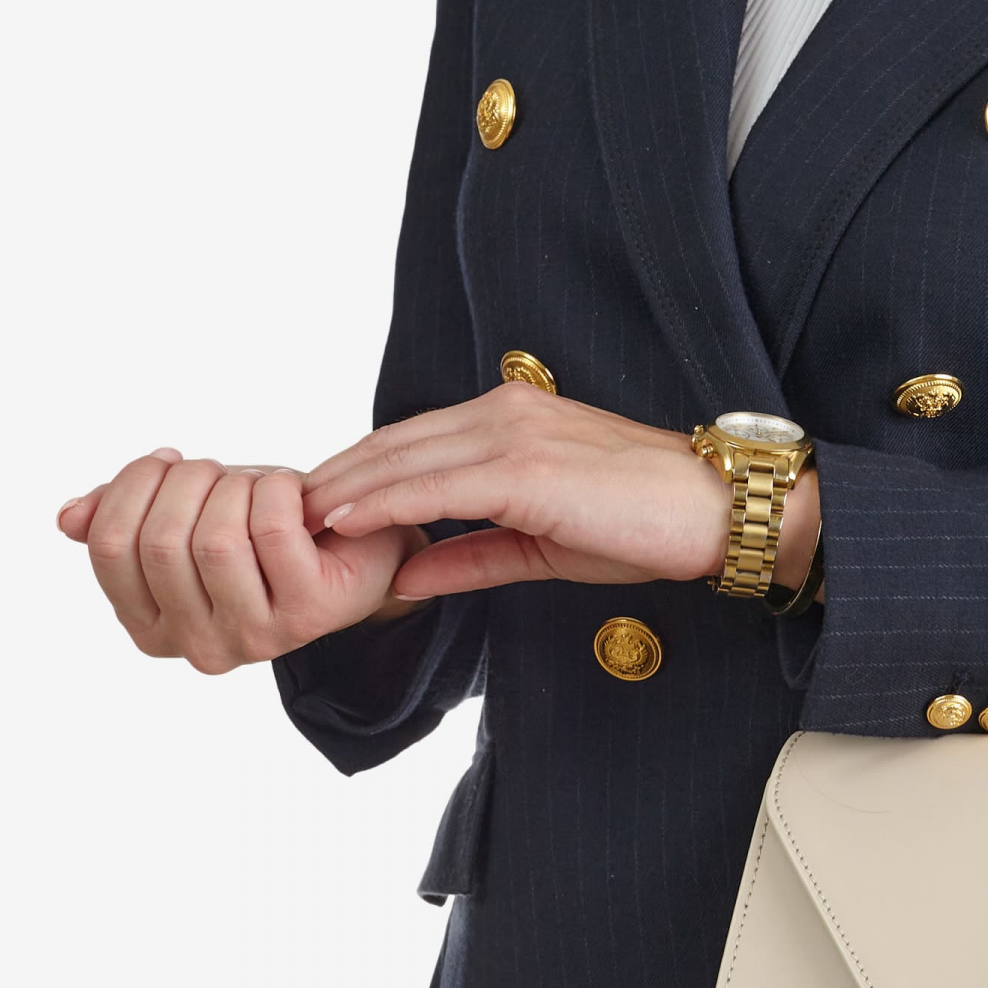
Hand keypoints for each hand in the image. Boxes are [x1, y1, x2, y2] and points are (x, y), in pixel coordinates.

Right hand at [57, 451, 425, 671]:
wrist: (355, 548)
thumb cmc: (262, 530)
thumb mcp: (185, 515)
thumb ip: (123, 518)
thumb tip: (68, 518)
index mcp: (148, 625)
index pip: (110, 546)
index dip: (133, 486)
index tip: (168, 463)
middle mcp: (194, 646)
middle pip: (161, 539)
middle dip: (189, 482)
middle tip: (218, 472)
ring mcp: (251, 638)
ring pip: (216, 538)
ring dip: (236, 487)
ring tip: (256, 486)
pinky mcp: (305, 616)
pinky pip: (273, 531)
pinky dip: (279, 491)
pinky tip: (292, 493)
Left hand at [298, 384, 819, 600]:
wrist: (716, 513)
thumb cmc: (647, 525)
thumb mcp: (542, 544)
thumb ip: (471, 552)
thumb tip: (407, 573)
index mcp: (510, 421)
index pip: (409, 443)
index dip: (353, 475)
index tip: (307, 509)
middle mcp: (504, 413)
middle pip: (391, 443)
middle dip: (330, 479)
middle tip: (271, 514)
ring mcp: (513, 435)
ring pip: (401, 459)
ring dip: (340, 491)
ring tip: (287, 522)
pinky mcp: (525, 467)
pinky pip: (433, 484)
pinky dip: (381, 502)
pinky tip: (340, 521)